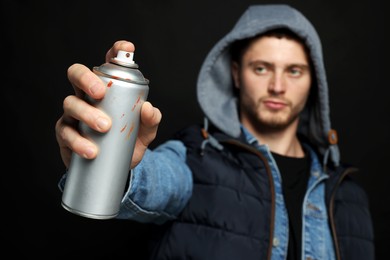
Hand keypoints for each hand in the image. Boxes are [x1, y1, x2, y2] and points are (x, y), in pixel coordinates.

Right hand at [55, 40, 161, 168]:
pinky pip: (66, 132)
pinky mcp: (66, 134)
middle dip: (87, 78)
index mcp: (108, 90)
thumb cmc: (129, 142)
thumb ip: (150, 120)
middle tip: (100, 92)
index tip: (126, 48)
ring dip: (87, 113)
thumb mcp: (145, 132)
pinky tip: (91, 150)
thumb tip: (148, 108)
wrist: (117, 168)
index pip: (108, 65)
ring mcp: (74, 114)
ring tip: (104, 126)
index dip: (115, 52)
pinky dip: (78, 141)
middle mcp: (87, 97)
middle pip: (77, 74)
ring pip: (70, 103)